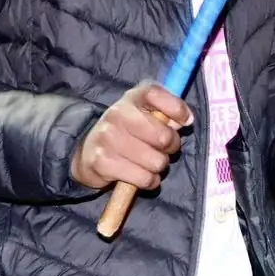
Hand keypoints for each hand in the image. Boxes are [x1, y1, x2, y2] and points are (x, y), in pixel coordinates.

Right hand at [70, 83, 190, 191]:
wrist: (88, 150)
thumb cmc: (127, 131)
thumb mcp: (146, 113)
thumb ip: (168, 112)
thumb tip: (186, 120)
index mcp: (132, 97)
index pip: (156, 94)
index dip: (176, 109)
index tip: (185, 121)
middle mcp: (117, 113)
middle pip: (163, 137)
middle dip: (171, 148)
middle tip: (162, 149)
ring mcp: (107, 137)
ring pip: (156, 162)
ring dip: (159, 167)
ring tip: (149, 162)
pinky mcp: (102, 162)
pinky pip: (144, 179)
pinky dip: (149, 181)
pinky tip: (141, 175)